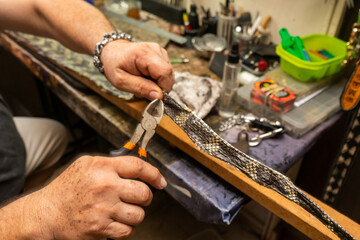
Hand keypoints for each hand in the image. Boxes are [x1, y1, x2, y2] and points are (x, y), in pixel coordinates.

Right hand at [30, 155, 166, 239]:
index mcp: (102, 167)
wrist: (47, 212)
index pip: (138, 167)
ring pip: (139, 214)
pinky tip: (117, 222)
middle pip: (144, 193)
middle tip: (138, 198)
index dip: (154, 174)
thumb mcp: (87, 164)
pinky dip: (127, 229)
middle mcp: (105, 186)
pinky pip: (128, 231)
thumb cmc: (68, 187)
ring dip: (136, 214)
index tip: (160, 182)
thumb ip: (112, 163)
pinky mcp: (100, 227)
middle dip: (146, 198)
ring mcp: (103, 208)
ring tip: (124, 211)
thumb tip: (140, 168)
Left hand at [101, 40, 173, 99]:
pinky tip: (147, 76)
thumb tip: (159, 96)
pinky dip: (158, 78)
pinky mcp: (161, 54)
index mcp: (143, 53)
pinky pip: (165, 72)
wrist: (112, 52)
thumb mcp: (121, 81)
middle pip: (169, 73)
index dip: (163, 87)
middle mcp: (155, 49)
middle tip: (146, 89)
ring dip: (158, 83)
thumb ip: (140, 88)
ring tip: (144, 81)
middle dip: (160, 86)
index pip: (164, 72)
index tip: (153, 95)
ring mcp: (159, 51)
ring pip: (168, 74)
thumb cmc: (114, 65)